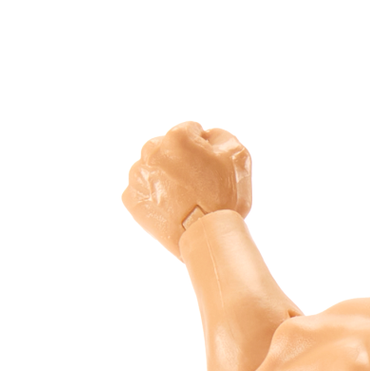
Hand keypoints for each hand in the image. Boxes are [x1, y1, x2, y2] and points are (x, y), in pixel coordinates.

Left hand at [122, 122, 252, 255]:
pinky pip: (143, 192)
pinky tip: (171, 209)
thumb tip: (205, 136)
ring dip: (167, 179)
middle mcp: (151, 151)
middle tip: (197, 187)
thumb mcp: (238, 157)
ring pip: (154, 169)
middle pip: (169, 150)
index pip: (191, 132)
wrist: (207, 238)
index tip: (210, 170)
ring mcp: (139, 175)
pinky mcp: (131, 198)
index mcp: (177, 137)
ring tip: (184, 200)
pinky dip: (155, 198)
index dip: (204, 150)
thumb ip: (220, 136)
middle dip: (181, 163)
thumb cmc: (225, 199)